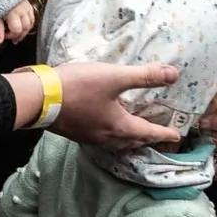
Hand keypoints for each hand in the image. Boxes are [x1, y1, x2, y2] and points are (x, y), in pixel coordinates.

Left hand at [0, 0, 35, 44]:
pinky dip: (28, 22)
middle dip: (19, 35)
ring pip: (31, 23)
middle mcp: (22, 10)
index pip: (17, 30)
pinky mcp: (28, 3)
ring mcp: (27, 6)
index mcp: (13, 13)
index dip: (11, 36)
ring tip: (18, 33)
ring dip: (25, 30)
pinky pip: (32, 16)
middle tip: (13, 39)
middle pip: (26, 28)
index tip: (5, 35)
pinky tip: (22, 24)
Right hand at [48, 63, 181, 149]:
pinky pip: (101, 139)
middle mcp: (106, 136)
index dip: (163, 133)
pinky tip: (105, 125)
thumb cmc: (79, 87)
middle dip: (145, 139)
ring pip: (115, 142)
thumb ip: (144, 76)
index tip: (176, 136)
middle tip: (156, 134)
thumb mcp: (115, 77)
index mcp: (120, 126)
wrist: (40, 98)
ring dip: (128, 139)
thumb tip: (174, 74)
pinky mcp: (76, 131)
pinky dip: (112, 136)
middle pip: (131, 142)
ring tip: (132, 132)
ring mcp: (89, 136)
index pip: (148, 132)